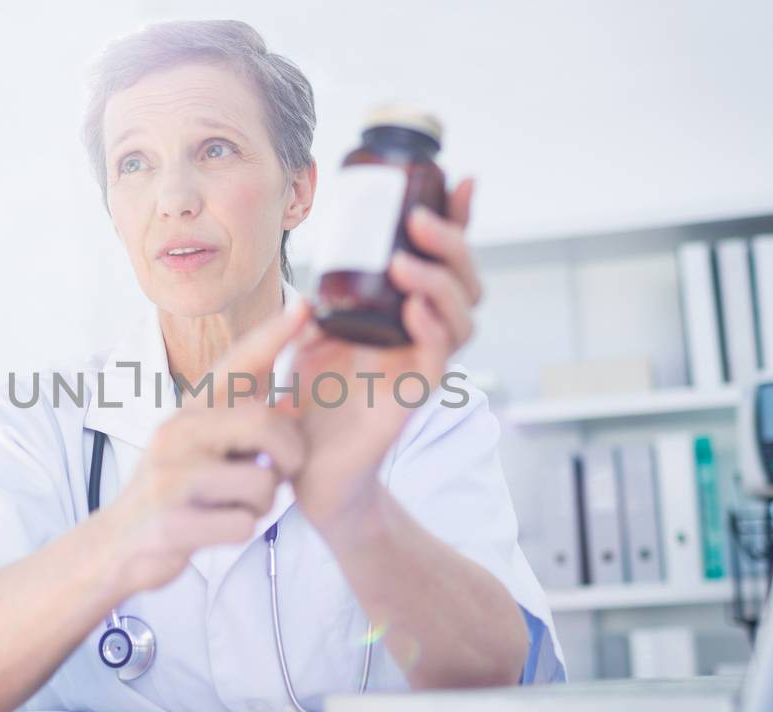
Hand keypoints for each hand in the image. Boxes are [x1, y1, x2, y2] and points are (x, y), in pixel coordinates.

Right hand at [97, 304, 309, 593]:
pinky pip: (243, 525)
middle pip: (265, 425)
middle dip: (289, 456)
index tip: (305, 306)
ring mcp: (172, 477)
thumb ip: (244, 424)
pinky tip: (215, 529)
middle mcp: (177, 433)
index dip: (273, 334)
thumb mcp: (201, 445)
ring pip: (261, 483)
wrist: (117, 544)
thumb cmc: (174, 490)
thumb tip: (296, 402)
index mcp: (189, 411)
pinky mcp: (173, 522)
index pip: (237, 364)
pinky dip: (241, 531)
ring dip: (263, 503)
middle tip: (279, 473)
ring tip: (235, 504)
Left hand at [291, 179, 482, 534]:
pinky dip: (432, 328)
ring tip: (408, 262)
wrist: (306, 468)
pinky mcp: (414, 396)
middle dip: (452, 243)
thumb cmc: (314, 405)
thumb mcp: (314, 337)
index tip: (460, 181)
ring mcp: (423, 365)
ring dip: (439, 281)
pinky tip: (416, 307)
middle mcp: (425, 336)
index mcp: (407, 314)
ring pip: (462, 315)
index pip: (443, 260)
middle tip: (420, 219)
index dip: (457, 222)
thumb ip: (326, 303)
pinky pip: (437, 357)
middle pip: (466, 280)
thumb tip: (323, 264)